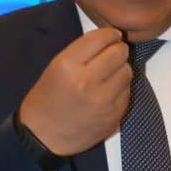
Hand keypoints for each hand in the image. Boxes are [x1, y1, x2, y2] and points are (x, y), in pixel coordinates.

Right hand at [19, 27, 130, 155]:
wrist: (43, 136)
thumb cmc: (46, 99)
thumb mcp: (55, 67)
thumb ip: (82, 51)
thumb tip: (111, 39)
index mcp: (68, 66)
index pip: (101, 38)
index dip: (110, 34)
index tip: (111, 36)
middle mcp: (87, 82)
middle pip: (119, 53)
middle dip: (117, 50)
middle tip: (111, 55)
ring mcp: (103, 101)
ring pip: (127, 72)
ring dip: (120, 70)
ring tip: (107, 75)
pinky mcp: (114, 116)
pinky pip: (127, 92)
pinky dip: (120, 89)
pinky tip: (107, 93)